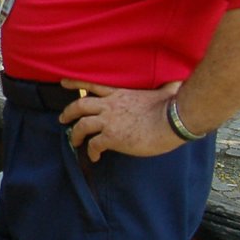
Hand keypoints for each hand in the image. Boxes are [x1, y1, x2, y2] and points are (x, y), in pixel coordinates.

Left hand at [58, 79, 183, 161]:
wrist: (174, 120)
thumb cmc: (172, 106)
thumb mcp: (165, 90)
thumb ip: (165, 87)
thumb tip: (176, 84)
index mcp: (120, 94)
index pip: (92, 86)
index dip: (76, 83)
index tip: (63, 83)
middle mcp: (110, 105)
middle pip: (80, 105)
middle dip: (68, 112)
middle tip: (62, 119)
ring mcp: (109, 121)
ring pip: (81, 126)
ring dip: (75, 135)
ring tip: (75, 142)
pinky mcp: (113, 137)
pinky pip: (94, 145)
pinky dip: (91, 151)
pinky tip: (95, 157)